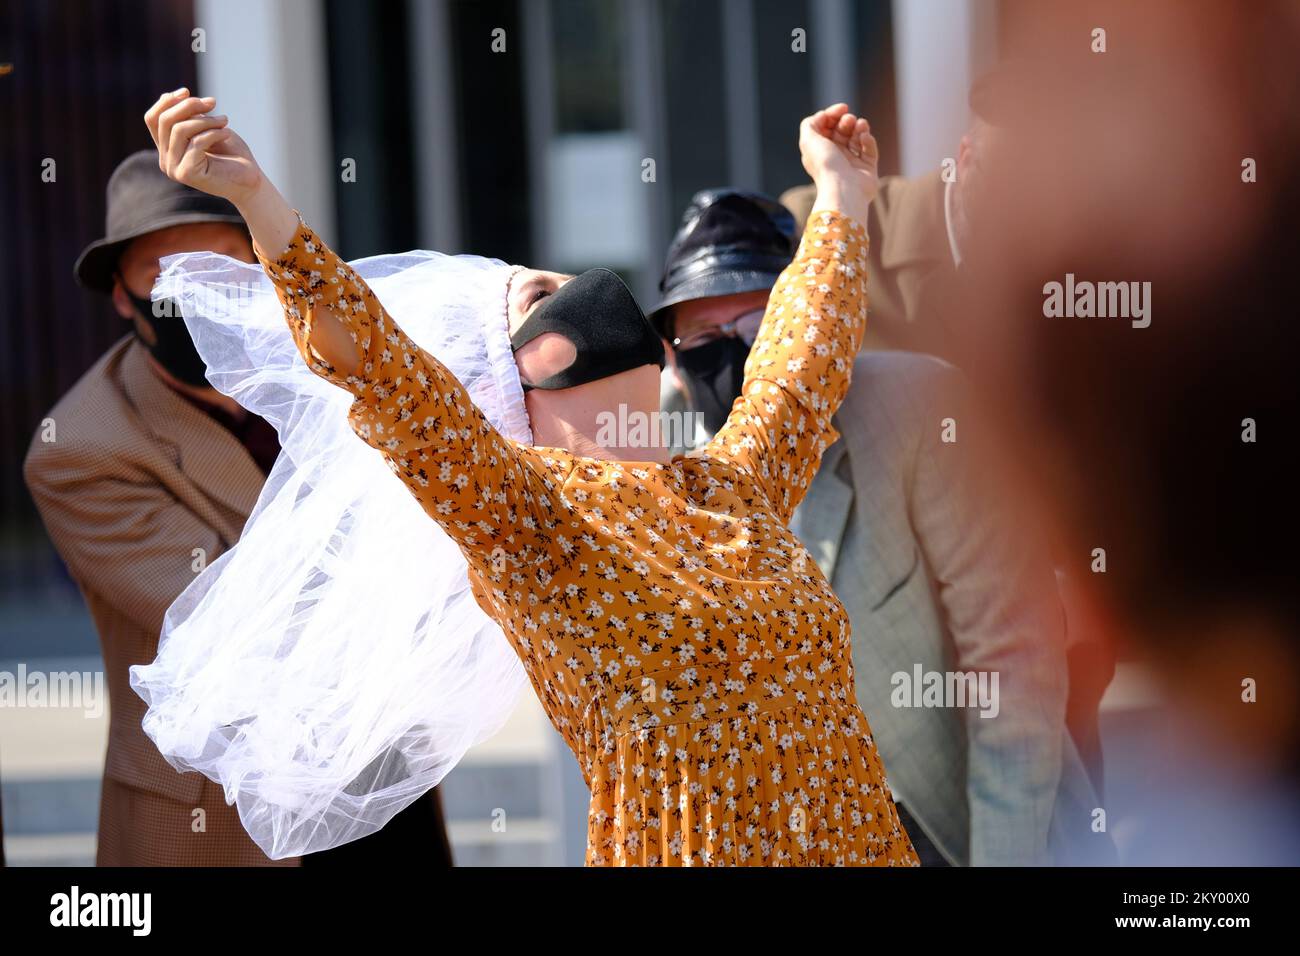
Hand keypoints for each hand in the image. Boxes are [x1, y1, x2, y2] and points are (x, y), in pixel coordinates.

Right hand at [144, 89, 263, 204]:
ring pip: (179, 130)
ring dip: (206, 120)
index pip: (153, 119)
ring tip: (225, 120)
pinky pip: (196, 142)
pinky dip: (214, 133)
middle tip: (213, 103)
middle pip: (164, 121)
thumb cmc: (232, 155)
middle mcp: (166, 161)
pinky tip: (227, 133)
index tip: (187, 92)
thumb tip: (171, 94)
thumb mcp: (208, 129)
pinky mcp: (187, 174)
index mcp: (167, 149)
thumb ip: (188, 116)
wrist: (251, 183)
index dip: (167, 102)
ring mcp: (174, 169)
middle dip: (188, 106)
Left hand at [800, 104, 878, 222]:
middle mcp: (835, 156)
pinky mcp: (867, 168)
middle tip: (849, 120)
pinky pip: (869, 149)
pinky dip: (868, 141)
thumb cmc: (826, 164)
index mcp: (820, 150)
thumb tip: (823, 116)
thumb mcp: (809, 140)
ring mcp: (852, 163)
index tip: (842, 108)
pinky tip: (865, 138)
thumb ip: (810, 124)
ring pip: (858, 137)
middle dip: (847, 120)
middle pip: (843, 130)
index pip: (827, 127)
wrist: (844, 188)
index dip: (833, 114)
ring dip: (860, 127)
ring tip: (861, 126)